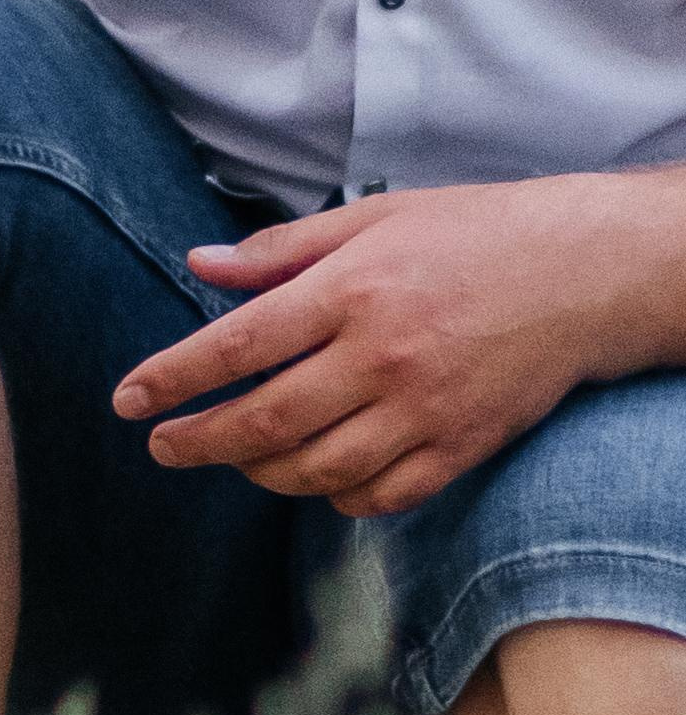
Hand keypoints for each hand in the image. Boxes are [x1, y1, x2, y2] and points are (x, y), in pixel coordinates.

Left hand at [111, 177, 672, 517]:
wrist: (586, 273)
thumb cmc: (474, 234)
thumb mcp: (375, 218)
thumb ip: (283, 249)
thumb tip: (200, 264)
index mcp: (353, 290)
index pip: (238, 346)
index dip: (173, 378)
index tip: (127, 401)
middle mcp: (382, 356)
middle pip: (264, 422)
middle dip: (198, 442)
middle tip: (163, 447)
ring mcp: (423, 409)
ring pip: (314, 470)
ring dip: (260, 473)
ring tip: (236, 458)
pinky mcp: (460, 447)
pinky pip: (378, 496)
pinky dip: (335, 497)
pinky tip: (315, 478)